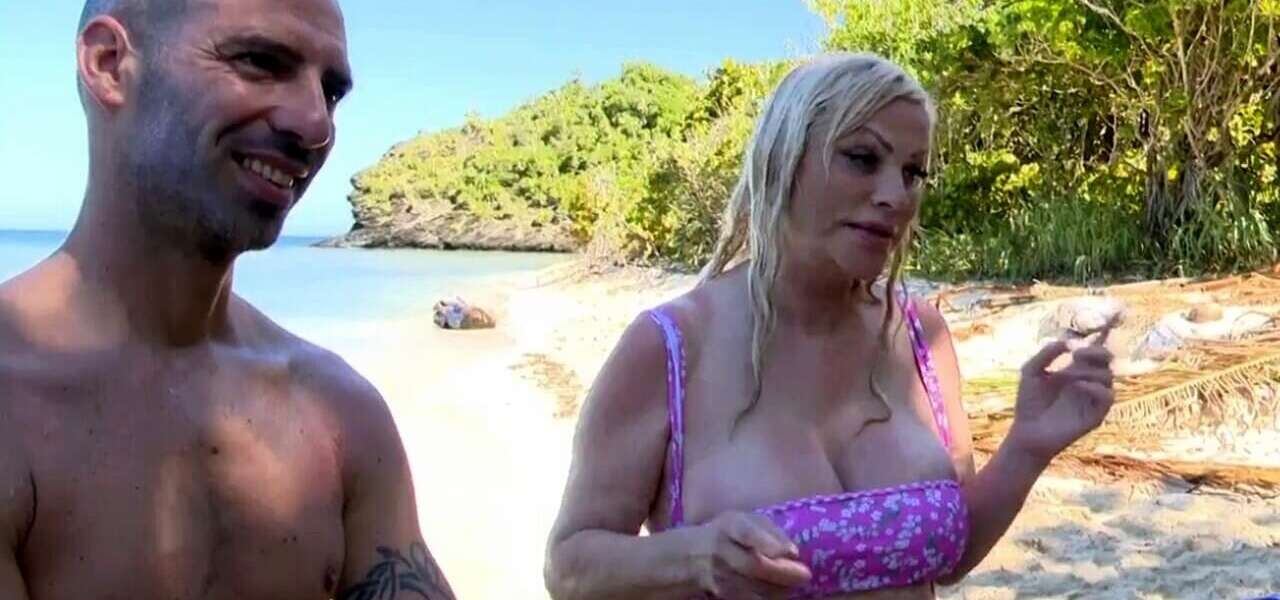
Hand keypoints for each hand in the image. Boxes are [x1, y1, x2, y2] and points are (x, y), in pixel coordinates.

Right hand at [690, 511, 811, 599]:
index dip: (767, 541)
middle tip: (804, 575)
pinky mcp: (721, 597)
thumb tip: (793, 552)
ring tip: (792, 586)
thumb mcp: (747, 521)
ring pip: (753, 589)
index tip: (791, 551)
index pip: (746, 531)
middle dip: (783, 573)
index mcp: (730, 527)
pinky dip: (767, 598)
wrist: (694, 556)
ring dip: (778, 590)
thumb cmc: (729, 534)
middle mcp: (721, 552)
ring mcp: (718, 577)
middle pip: (753, 565)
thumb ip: (771, 532)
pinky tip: (778, 594)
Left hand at [1008, 317, 1118, 464]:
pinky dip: (1094, 386)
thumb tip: (1069, 341)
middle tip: (1077, 354)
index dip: (1105, 334)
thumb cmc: (1028, 402)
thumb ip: (1047, 353)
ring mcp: (1093, 397)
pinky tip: (1077, 385)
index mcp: (1075, 370)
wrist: (1027, 431)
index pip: (1094, 350)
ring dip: (1089, 370)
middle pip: (1107, 358)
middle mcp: (1088, 381)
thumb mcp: (1031, 371)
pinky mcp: (1096, 414)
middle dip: (1097, 351)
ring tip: (1069, 374)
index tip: (1115, 315)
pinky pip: (1108, 396)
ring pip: (1108, 375)